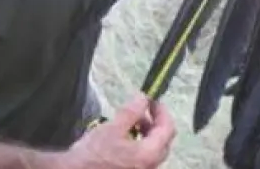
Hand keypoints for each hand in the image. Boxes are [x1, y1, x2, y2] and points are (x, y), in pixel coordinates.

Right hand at [58, 93, 175, 168]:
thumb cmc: (91, 154)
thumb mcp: (113, 128)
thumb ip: (132, 111)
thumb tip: (144, 98)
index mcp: (148, 154)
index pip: (168, 129)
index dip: (162, 112)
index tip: (153, 101)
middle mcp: (150, 166)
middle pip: (163, 141)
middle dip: (155, 123)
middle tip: (143, 111)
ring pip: (153, 151)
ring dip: (146, 134)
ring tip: (131, 124)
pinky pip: (142, 159)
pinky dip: (139, 146)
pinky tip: (123, 140)